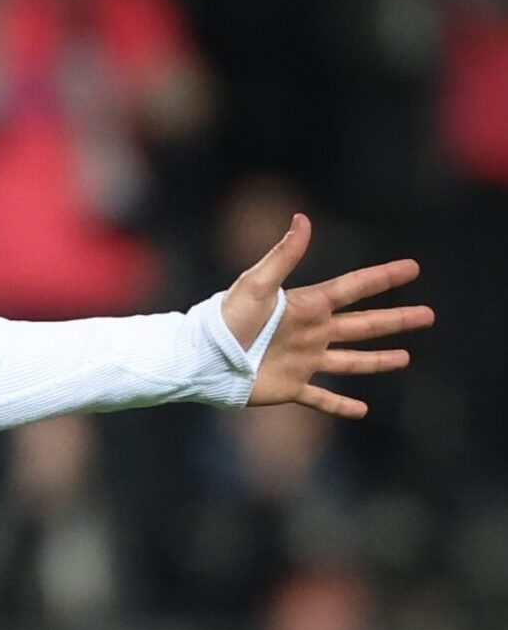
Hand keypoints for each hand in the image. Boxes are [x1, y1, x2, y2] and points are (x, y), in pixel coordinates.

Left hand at [223, 214, 433, 418]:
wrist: (201, 359)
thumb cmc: (224, 319)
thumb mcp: (256, 284)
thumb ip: (284, 255)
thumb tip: (302, 219)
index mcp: (307, 306)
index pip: (354, 288)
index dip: (383, 278)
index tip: (412, 268)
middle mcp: (311, 333)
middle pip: (364, 325)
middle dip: (396, 320)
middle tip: (428, 315)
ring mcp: (303, 361)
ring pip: (350, 360)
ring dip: (378, 360)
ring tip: (405, 357)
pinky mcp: (290, 387)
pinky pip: (321, 399)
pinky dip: (341, 406)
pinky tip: (362, 411)